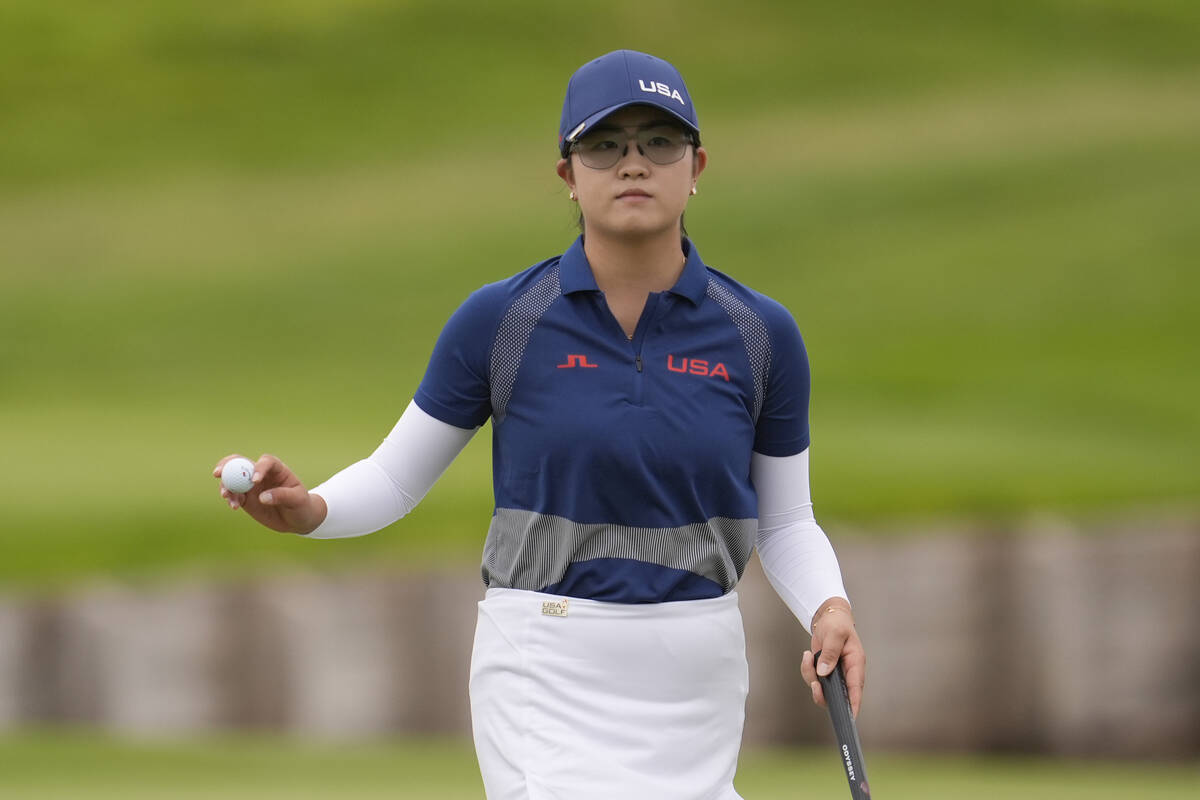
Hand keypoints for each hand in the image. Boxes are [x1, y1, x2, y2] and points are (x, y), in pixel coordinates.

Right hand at [212, 453, 326, 533]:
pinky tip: (234, 506)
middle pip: (241, 462)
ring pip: (232, 478)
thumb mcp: (298, 500)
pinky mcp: (245, 498)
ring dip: (226, 485)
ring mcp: (251, 485)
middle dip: (227, 465)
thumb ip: (281, 496)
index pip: (266, 462)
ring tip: (227, 496)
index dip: (258, 468)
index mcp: (277, 469)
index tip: (254, 481)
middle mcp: (261, 473)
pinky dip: (230, 498)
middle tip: (218, 473)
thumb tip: (262, 497)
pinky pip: (233, 494)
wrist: (298, 519)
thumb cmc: (302, 505)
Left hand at [801, 598, 865, 718]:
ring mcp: (835, 673)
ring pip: (822, 689)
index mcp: (856, 663)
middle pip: (838, 695)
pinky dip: (807, 670)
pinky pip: (813, 679)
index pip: (856, 689)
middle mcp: (847, 672)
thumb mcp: (835, 634)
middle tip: (814, 685)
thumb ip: (830, 653)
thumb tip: (823, 673)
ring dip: (810, 677)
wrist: (828, 617)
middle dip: (823, 693)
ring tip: (808, 657)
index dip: (854, 705)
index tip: (850, 718)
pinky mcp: (824, 671)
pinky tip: (807, 655)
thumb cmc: (837, 623)